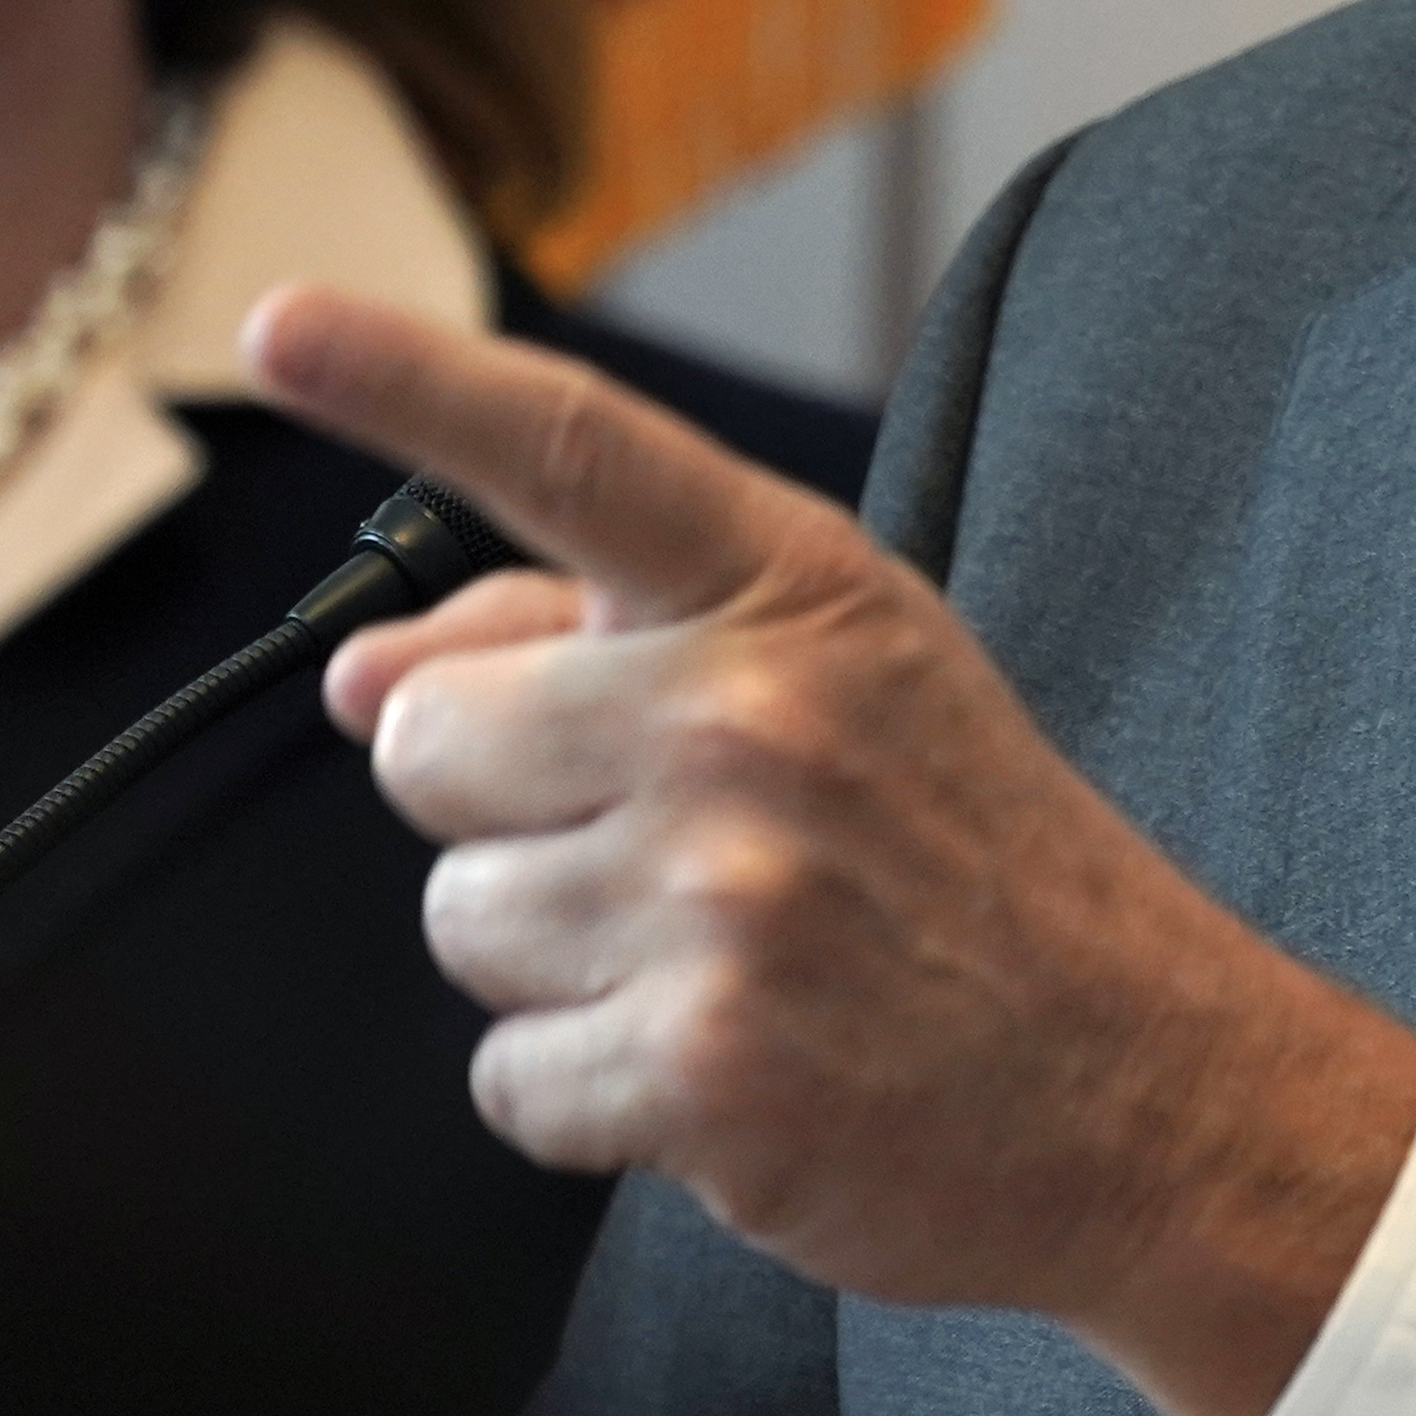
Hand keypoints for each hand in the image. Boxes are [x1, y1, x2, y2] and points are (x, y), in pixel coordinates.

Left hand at [239, 287, 1415, 1415]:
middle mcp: (751, 717)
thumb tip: (361, 676)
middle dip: (505, 805)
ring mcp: (725, 893)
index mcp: (796, 591)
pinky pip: (506, 1074)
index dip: (406, 381)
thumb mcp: (842, 678)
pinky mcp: (701, 1065)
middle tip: (667, 845)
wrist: (1139, 1076)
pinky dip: (588, 1091)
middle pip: (431, 741)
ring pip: (458, 917)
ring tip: (716, 954)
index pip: (573, 450)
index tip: (276, 325)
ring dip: (554, 956)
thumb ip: (597, 637)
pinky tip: (718, 1059)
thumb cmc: (967, 860)